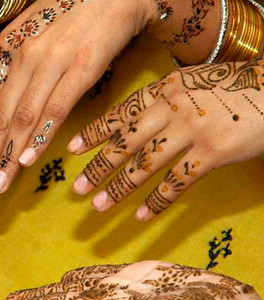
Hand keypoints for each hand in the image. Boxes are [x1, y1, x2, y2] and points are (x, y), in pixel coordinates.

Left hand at [0, 0, 217, 202]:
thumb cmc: (68, 8)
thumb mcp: (25, 28)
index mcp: (5, 48)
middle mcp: (22, 57)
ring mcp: (52, 62)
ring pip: (22, 118)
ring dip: (7, 157)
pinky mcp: (83, 67)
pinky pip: (56, 107)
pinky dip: (41, 136)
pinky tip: (27, 161)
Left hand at [69, 61, 263, 220]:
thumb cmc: (229, 90)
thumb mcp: (189, 84)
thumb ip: (160, 100)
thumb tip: (128, 123)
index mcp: (163, 90)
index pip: (119, 113)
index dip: (93, 132)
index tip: (71, 149)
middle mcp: (172, 108)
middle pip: (126, 142)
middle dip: (98, 166)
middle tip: (77, 187)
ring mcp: (191, 130)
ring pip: (145, 164)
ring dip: (119, 188)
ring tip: (98, 205)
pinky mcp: (212, 152)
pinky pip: (177, 181)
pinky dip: (156, 201)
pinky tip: (140, 215)